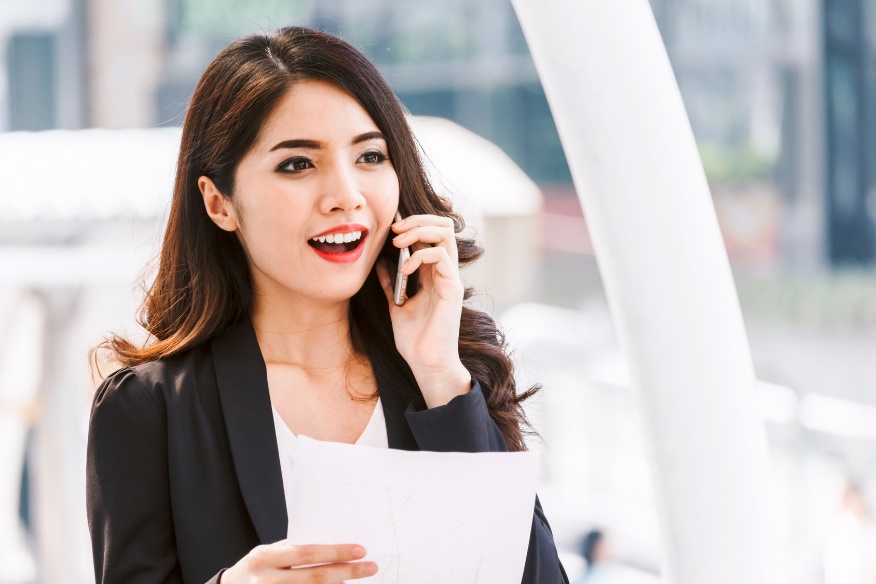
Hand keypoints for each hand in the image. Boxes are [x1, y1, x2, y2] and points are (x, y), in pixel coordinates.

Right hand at [221, 540, 376, 582]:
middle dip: (346, 572)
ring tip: (357, 580)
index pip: (307, 553)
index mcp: (266, 557)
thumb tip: (334, 551)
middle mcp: (267, 579)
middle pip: (314, 577)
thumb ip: (296, 550)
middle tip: (370, 568)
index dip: (335, 552)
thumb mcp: (271, 553)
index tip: (360, 550)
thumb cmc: (258, 566)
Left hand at [375, 214, 471, 407]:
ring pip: (446, 234)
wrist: (426, 363)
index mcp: (433, 275)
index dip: (413, 225)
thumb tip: (379, 265)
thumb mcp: (396, 305)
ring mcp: (450, 279)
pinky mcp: (452, 288)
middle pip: (443, 227)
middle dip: (418, 220)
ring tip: (398, 242)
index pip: (431, 235)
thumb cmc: (415, 340)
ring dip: (419, 231)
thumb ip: (391, 284)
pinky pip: (441, 256)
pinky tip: (404, 268)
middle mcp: (444, 273)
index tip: (390, 228)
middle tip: (395, 228)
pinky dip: (420, 255)